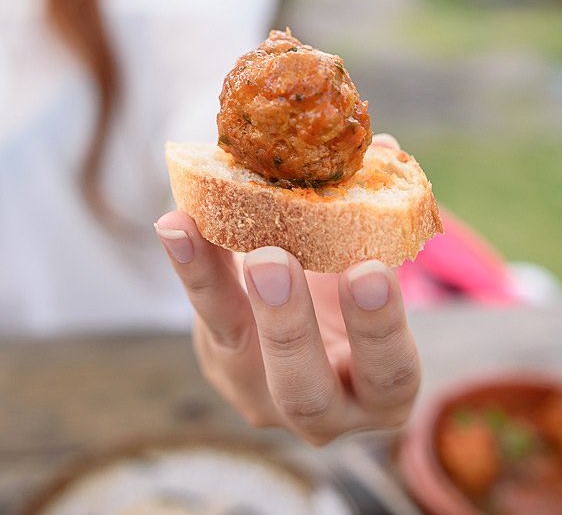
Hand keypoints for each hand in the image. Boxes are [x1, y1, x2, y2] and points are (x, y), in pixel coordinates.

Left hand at [154, 134, 419, 444]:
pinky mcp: (219, 360)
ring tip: (191, 226)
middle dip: (286, 324)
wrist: (321, 344)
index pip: (388, 372)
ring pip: (234, 349)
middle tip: (272, 259)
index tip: (369, 269)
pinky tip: (174, 222)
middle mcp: (322, 412)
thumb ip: (381, 224)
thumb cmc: (365, 308)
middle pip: (302, 387)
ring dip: (214, 284)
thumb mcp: (381, 278)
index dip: (378, 326)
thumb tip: (384, 148)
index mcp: (382, 394)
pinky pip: (204, 313)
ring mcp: (260, 393)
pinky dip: (191, 264)